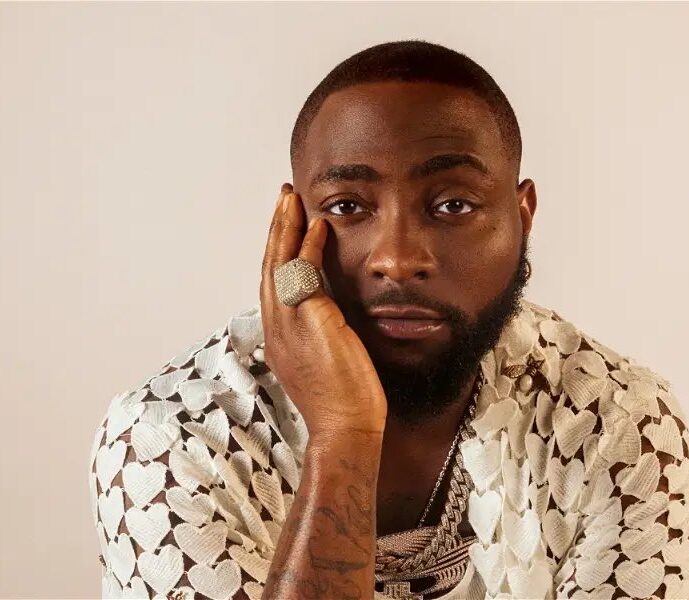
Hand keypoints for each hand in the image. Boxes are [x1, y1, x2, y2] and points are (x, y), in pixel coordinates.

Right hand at [259, 183, 386, 437]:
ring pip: (279, 262)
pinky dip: (309, 244)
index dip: (276, 253)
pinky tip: (319, 225)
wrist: (344, 429)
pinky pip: (305, 271)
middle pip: (269, 266)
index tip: (285, 230)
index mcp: (278, 339)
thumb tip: (330, 320)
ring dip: (286, 226)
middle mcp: (276, 327)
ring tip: (292, 198)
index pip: (273, 285)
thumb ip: (318, 337)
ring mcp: (289, 322)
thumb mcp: (321, 364)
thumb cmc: (340, 404)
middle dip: (275, 230)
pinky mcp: (310, 318)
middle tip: (283, 199)